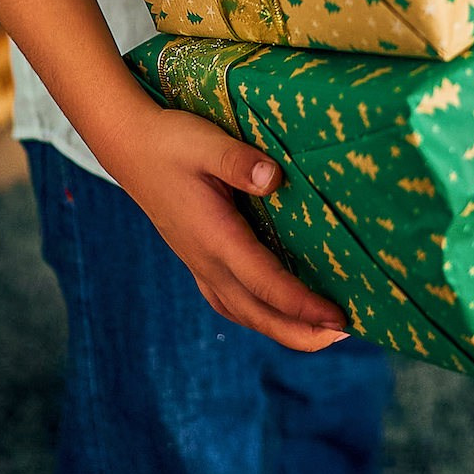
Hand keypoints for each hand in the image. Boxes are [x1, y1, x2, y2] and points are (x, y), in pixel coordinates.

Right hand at [104, 96, 348, 351]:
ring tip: (320, 333)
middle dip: (301, 331)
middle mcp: (207, 260)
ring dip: (282, 329)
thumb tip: (274, 178)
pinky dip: (257, 316)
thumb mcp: (206, 141)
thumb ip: (238, 161)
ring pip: (244, 312)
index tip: (339, 316)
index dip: (303, 304)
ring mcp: (199, 263)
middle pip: (257, 312)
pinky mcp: (197, 258)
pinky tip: (274, 313)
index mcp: (215, 237)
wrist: (130, 146)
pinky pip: (230, 301)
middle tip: (344, 332)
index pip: (266, 283)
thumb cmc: (172, 141)